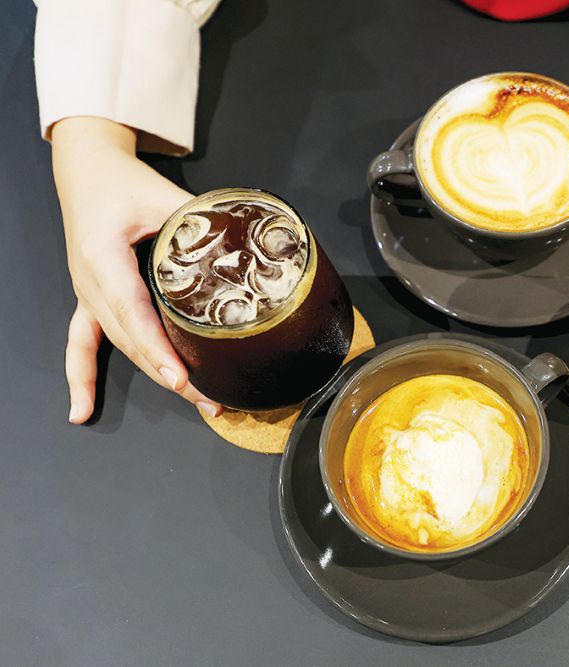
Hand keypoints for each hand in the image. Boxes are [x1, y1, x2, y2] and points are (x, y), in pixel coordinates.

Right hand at [52, 117, 222, 422]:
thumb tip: (247, 241)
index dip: (158, 347)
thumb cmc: (121, 182)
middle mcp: (90, 282)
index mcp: (104, 256)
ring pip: (119, 344)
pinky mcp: (90, 299)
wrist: (87, 172)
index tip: (181, 376)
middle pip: (130, 338)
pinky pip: (81, 344)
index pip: (134, 311)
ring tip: (193, 401)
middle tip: (208, 399)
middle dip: (169, 372)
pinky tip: (81, 411)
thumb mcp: (163, 196)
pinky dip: (81, 378)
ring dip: (153, 375)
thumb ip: (201, 220)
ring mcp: (88, 294)